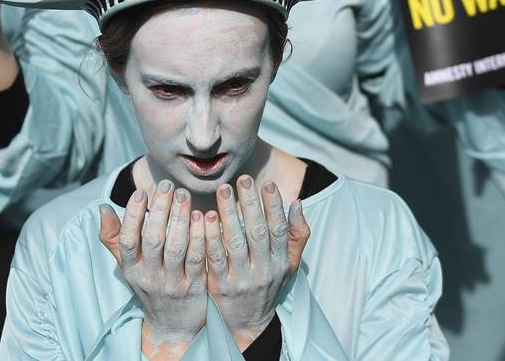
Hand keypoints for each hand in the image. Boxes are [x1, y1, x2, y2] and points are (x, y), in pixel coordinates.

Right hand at [99, 182, 206, 359]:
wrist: (173, 326)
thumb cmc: (149, 285)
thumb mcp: (128, 266)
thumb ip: (114, 238)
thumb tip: (103, 207)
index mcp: (131, 269)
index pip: (127, 240)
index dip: (132, 215)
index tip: (141, 192)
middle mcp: (149, 277)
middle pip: (154, 240)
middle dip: (160, 209)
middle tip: (167, 185)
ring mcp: (172, 283)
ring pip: (176, 247)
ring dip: (180, 218)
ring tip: (184, 195)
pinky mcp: (194, 287)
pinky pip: (197, 258)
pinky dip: (199, 236)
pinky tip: (202, 216)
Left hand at [204, 177, 310, 349]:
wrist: (248, 325)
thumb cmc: (268, 285)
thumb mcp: (289, 265)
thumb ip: (296, 235)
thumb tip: (297, 203)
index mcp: (281, 262)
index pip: (279, 230)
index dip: (274, 206)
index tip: (267, 184)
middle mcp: (264, 270)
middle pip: (257, 232)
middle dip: (251, 203)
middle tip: (243, 179)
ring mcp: (242, 279)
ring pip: (236, 242)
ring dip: (230, 213)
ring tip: (224, 189)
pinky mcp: (220, 286)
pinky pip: (215, 257)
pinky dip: (211, 236)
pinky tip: (206, 216)